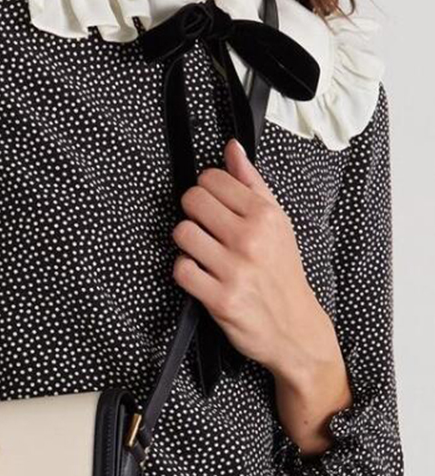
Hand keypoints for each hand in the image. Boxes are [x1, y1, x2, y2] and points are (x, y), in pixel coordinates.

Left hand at [171, 138, 351, 455]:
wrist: (295, 327)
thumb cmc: (282, 273)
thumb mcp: (277, 223)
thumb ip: (251, 183)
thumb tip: (232, 148)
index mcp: (265, 216)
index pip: (212, 179)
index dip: (204, 189)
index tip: (212, 204)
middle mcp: (250, 239)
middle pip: (192, 201)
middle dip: (193, 213)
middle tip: (205, 229)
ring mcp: (234, 269)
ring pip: (182, 234)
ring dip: (187, 243)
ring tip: (202, 252)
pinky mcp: (219, 299)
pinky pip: (181, 270)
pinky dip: (185, 271)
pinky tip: (199, 274)